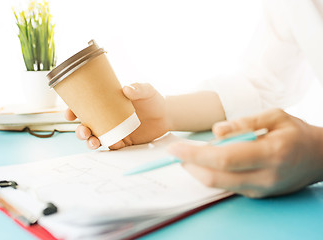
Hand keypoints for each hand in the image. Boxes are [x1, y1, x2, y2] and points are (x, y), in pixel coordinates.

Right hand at [65, 83, 171, 149]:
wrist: (166, 115)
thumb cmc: (153, 99)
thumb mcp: (146, 90)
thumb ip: (138, 88)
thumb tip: (127, 89)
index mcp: (106, 103)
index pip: (85, 106)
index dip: (73, 110)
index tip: (69, 113)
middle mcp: (106, 118)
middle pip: (86, 126)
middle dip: (80, 130)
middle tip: (84, 131)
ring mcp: (114, 131)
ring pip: (96, 138)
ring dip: (90, 141)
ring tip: (93, 142)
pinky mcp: (124, 141)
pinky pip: (113, 146)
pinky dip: (109, 147)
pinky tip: (111, 146)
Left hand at [168, 109, 322, 197]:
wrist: (318, 157)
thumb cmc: (295, 132)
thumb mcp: (274, 116)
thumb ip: (243, 122)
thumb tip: (215, 131)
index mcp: (270, 153)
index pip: (224, 159)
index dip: (195, 155)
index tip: (175, 149)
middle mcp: (265, 176)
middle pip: (216, 178)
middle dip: (189, 166)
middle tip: (175, 152)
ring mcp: (261, 189)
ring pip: (218, 185)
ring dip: (197, 171)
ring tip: (187, 156)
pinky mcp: (257, 194)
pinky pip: (226, 187)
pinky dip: (210, 175)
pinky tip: (204, 163)